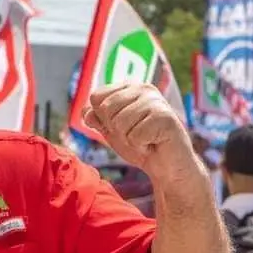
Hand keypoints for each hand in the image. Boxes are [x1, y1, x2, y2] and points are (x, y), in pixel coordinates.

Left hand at [83, 83, 197, 183]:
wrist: (166, 166)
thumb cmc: (139, 144)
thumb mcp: (111, 130)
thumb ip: (96, 119)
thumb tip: (87, 113)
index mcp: (129, 87)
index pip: (96, 97)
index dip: (102, 118)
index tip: (119, 126)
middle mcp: (144, 88)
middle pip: (106, 108)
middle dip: (115, 129)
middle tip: (134, 134)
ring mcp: (156, 101)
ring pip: (119, 123)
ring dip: (129, 139)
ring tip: (144, 139)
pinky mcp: (165, 117)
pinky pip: (135, 136)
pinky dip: (141, 146)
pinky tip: (153, 143)